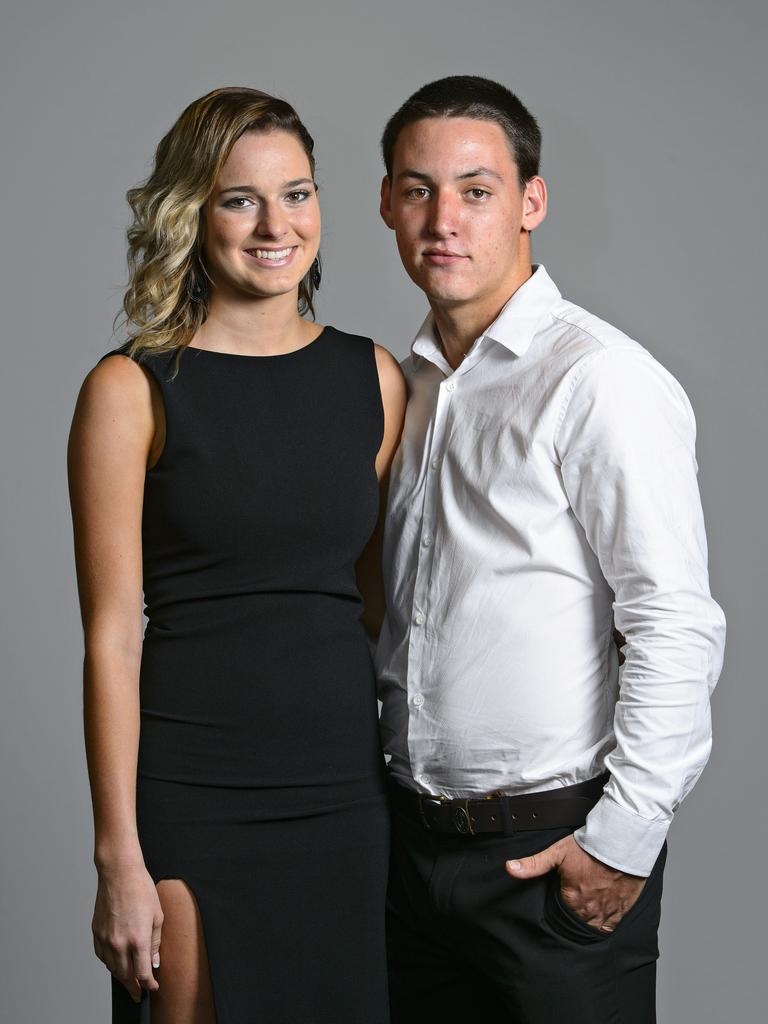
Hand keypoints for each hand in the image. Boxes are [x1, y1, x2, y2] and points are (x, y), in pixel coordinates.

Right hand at [92, 861, 163, 1001]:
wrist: (119, 873)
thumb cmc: (141, 889)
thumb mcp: (157, 916)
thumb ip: (155, 942)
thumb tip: (154, 962)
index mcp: (138, 940)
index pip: (142, 973)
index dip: (148, 984)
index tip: (152, 987)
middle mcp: (119, 943)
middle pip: (125, 976)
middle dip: (133, 987)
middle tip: (138, 993)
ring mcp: (105, 939)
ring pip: (112, 968)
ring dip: (121, 976)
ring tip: (128, 980)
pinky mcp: (96, 933)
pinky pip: (102, 956)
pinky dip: (109, 963)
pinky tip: (115, 962)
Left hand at [505, 834, 644, 932]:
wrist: (622, 843)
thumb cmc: (590, 847)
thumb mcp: (557, 852)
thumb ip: (533, 864)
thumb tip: (510, 868)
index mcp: (572, 899)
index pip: (559, 915)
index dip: (557, 910)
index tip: (559, 903)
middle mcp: (589, 910)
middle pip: (576, 923)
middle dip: (572, 919)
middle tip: (571, 909)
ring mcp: (608, 911)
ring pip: (594, 928)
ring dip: (588, 924)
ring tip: (583, 916)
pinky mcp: (622, 909)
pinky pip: (610, 927)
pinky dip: (604, 925)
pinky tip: (600, 919)